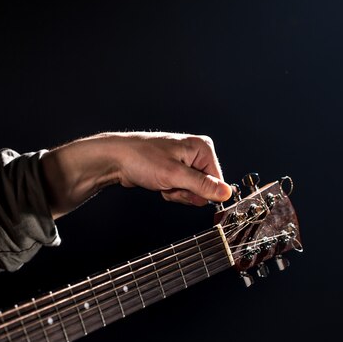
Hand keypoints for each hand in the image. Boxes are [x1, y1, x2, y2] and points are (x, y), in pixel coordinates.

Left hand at [41, 131, 231, 217]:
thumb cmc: (141, 159)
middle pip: (205, 187)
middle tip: (171, 185)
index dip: (203, 192)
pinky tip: (159, 183)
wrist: (116, 159)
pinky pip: (181, 189)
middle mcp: (195, 153)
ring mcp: (184, 162)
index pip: (218, 181)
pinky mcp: (174, 170)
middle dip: (187, 192)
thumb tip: (225, 193)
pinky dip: (170, 191)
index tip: (186, 190)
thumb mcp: (175, 175)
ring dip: (177, 193)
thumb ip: (202, 186)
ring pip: (192, 190)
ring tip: (163, 183)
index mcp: (202, 148)